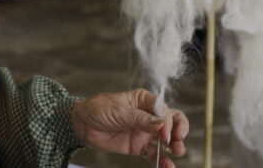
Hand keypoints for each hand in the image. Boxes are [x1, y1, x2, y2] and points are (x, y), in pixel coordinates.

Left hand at [70, 89, 187, 167]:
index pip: (164, 109)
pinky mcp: (140, 146)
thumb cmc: (99, 109)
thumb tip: (161, 123)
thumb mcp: (119, 111)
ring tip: (178, 152)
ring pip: (167, 138)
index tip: (163, 133)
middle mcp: (149, 115)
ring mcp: (145, 131)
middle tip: (177, 141)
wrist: (83, 125)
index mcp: (144, 100)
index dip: (168, 121)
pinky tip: (168, 167)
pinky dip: (162, 160)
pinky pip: (155, 153)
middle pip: (172, 121)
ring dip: (175, 145)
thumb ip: (140, 118)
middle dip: (178, 130)